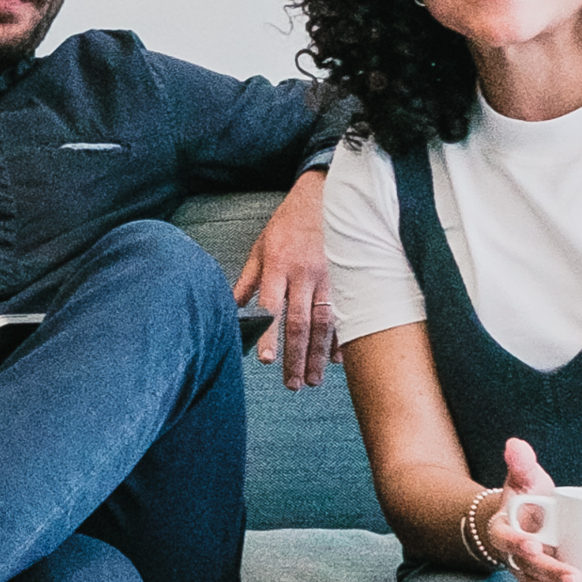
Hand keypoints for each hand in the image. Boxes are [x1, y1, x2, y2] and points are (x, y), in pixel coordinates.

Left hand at [235, 168, 338, 388]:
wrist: (328, 198)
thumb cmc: (288, 225)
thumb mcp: (260, 248)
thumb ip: (247, 281)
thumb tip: (231, 309)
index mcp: (279, 266)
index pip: (272, 306)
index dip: (269, 334)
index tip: (266, 360)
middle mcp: (306, 274)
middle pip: (300, 323)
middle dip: (296, 357)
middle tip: (292, 384)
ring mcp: (332, 278)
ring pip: (325, 323)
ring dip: (319, 355)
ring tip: (313, 380)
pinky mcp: (351, 279)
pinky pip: (348, 314)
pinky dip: (342, 338)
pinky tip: (337, 360)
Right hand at [486, 437, 577, 581]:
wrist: (510, 524)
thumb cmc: (523, 501)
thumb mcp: (521, 480)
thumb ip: (520, 465)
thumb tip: (516, 444)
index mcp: (507, 528)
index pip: (508, 535)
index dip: (517, 540)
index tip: (530, 542)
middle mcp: (514, 555)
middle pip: (529, 567)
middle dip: (550, 575)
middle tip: (573, 581)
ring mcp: (525, 573)